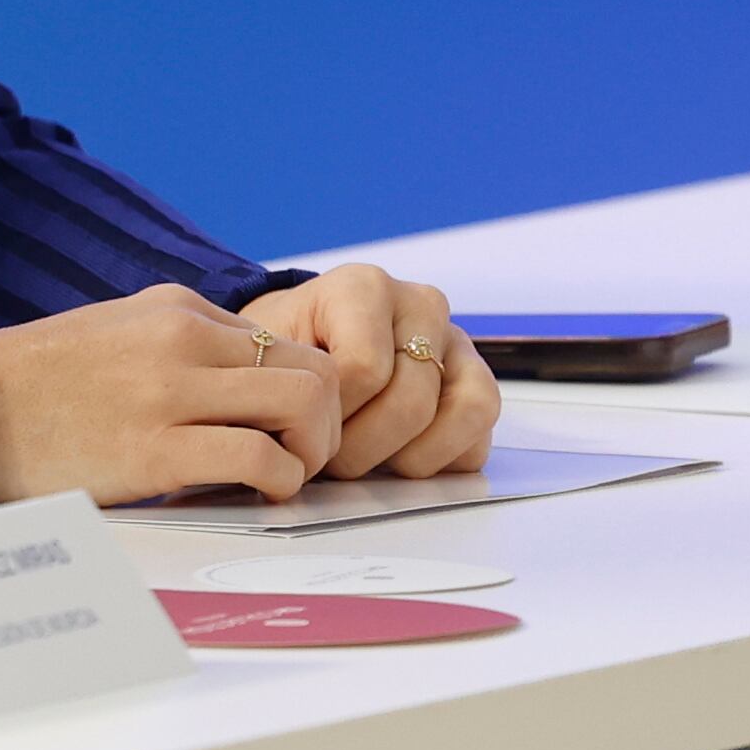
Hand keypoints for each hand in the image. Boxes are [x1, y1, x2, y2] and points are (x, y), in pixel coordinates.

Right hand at [0, 284, 340, 505]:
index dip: (306, 393)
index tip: (287, 430)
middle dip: (326, 422)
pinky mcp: (156, 450)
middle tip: (300, 458)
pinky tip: (252, 494)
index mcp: (174, 307)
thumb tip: (249, 386)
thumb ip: (182, 347)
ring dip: (310, 451)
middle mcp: (181, 337)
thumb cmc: (40, 385)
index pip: (287, 341)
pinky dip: (277, 483)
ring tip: (278, 476)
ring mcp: (170, 391)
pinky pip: (262, 461)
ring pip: (304, 405)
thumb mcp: (117, 332)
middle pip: (315, 370)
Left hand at [240, 265, 501, 478]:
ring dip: (407, 458)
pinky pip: (480, 438)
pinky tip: (394, 459)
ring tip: (363, 460)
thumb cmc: (285, 347)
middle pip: (412, 401)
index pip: (364, 367)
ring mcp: (458, 344)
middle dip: (364, 448)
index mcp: (363, 287)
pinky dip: (440, 462)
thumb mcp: (269, 350)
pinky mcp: (479, 385)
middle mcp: (421, 306)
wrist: (304, 340)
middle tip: (329, 462)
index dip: (333, 414)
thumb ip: (283, 379)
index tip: (303, 426)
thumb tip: (294, 435)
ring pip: (464, 415)